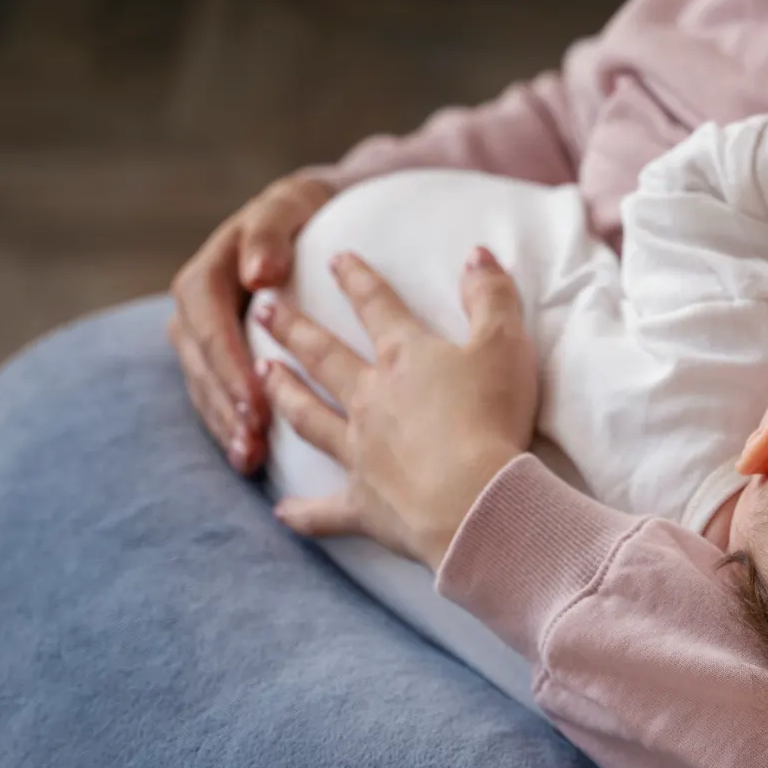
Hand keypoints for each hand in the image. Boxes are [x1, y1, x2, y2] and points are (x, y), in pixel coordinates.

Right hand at [168, 172, 336, 473]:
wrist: (319, 215)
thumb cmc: (309, 209)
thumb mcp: (292, 203)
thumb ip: (271, 232)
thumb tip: (258, 274)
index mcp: (208, 271)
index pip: (206, 320)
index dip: (227, 361)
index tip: (255, 397)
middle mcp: (197, 306)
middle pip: (201, 361)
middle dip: (225, 403)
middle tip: (253, 441)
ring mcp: (205, 334)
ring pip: (205, 385)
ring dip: (224, 424)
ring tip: (250, 458)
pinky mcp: (221, 357)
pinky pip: (217, 395)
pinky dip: (230, 426)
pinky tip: (250, 458)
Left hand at [254, 248, 538, 567]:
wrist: (472, 499)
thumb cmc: (491, 417)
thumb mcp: (505, 344)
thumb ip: (491, 296)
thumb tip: (477, 254)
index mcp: (404, 357)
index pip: (376, 305)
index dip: (357, 278)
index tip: (334, 258)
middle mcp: (370, 398)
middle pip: (324, 356)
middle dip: (293, 329)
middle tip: (262, 310)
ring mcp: (360, 451)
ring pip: (309, 417)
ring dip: (284, 395)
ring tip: (263, 375)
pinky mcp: (363, 503)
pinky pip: (324, 510)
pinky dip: (302, 513)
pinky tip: (280, 512)